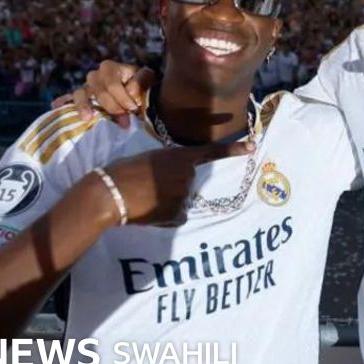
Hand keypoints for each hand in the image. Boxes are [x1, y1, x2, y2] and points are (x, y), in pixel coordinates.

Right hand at [52, 61, 153, 128]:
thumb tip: (130, 91)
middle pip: (98, 91)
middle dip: (112, 107)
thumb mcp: (146, 79)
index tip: (133, 108)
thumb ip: (141, 81)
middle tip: (125, 120)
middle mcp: (95, 75)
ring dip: (84, 106)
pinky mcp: (81, 99)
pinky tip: (55, 106)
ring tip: (87, 118)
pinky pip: (68, 99)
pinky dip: (62, 102)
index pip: (112, 83)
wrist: (136, 93)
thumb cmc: (140, 84)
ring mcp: (86, 88)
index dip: (122, 97)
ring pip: (80, 94)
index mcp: (110, 68)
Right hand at [97, 141, 253, 225]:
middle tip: (147, 186)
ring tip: (144, 198)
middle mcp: (188, 174)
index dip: (233, 150)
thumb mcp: (149, 160)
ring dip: (166, 202)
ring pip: (180, 201)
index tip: (252, 147)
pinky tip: (149, 211)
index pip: (211, 152)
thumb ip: (168, 167)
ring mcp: (185, 194)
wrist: (111, 192)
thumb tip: (172, 184)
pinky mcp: (179, 212)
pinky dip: (165, 217)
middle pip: (186, 183)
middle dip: (171, 187)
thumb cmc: (123, 172)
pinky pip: (176, 216)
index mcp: (180, 156)